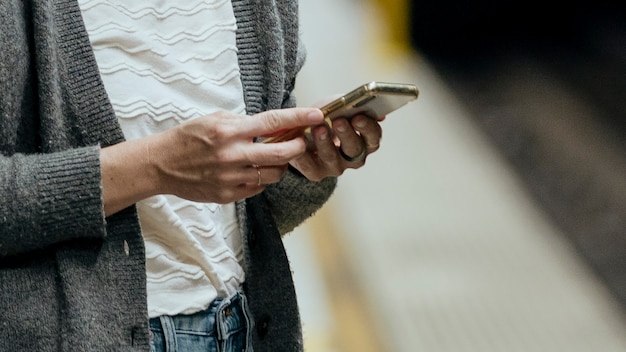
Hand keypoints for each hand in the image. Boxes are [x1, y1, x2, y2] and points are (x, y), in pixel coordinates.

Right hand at [101, 108, 323, 215]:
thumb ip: (243, 122)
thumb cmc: (187, 138)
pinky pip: (257, 188)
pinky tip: (253, 171)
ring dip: (279, 166)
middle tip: (300, 143)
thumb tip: (273, 125)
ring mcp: (230, 178)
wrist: (160, 165)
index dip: (298, 119)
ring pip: (272, 175)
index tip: (317, 115)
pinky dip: (261, 180)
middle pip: (280, 154)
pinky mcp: (226, 195)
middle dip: (297, 147)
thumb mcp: (213, 119)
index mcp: (229, 131)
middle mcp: (231, 155)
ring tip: (272, 158)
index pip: (272, 123)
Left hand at [289, 114, 381, 180]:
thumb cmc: (326, 118)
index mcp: (364, 141)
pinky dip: (305, 153)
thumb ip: (354, 106)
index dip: (367, 128)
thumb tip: (378, 114)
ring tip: (319, 128)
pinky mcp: (316, 173)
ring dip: (325, 142)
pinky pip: (310, 165)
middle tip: (339, 121)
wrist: (302, 129)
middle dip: (347, 134)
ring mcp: (335, 167)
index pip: (373, 138)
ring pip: (332, 158)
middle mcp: (353, 158)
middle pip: (355, 149)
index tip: (358, 117)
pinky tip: (302, 140)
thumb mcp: (339, 106)